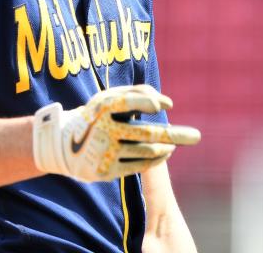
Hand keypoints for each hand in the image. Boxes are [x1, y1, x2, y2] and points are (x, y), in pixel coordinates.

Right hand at [32, 85, 200, 181]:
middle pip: (146, 133)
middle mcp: (102, 129)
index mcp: (101, 106)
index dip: (147, 102)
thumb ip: (138, 92)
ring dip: (166, 147)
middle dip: (175, 135)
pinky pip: (139, 165)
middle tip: (197, 136)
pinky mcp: (106, 171)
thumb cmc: (98, 115)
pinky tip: (165, 153)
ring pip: (146, 151)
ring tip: (175, 144)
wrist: (65, 146)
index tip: (167, 106)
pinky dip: (156, 159)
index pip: (127, 101)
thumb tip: (166, 104)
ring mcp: (104, 151)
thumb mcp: (109, 98)